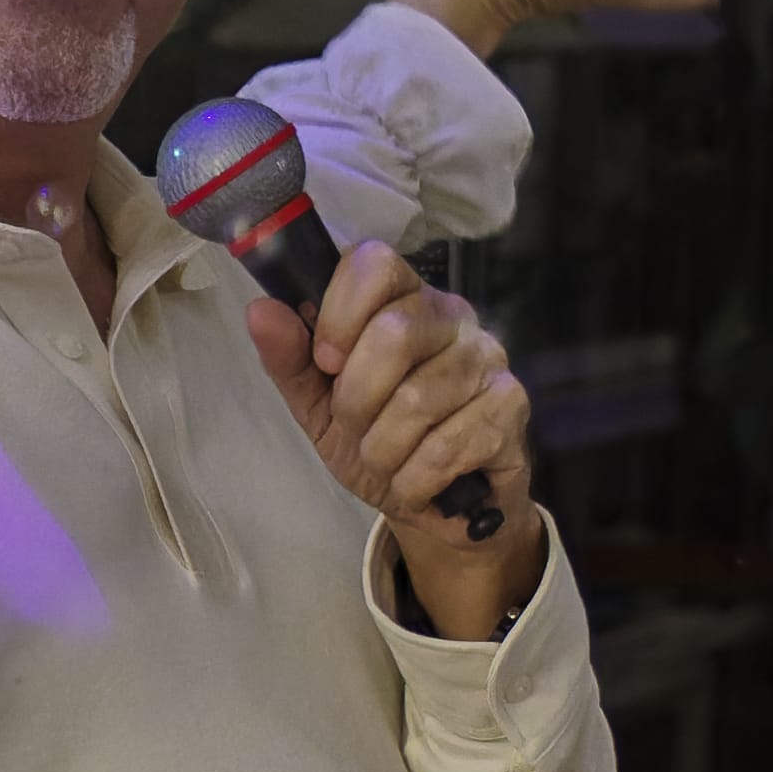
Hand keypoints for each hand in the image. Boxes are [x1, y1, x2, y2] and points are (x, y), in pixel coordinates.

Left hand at [254, 242, 552, 636]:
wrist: (436, 508)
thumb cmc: (378, 442)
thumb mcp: (318, 405)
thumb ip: (290, 358)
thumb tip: (260, 310)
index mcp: (401, 299)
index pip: (372, 262)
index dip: (338, 314)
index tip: (327, 362)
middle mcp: (452, 315)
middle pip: (392, 333)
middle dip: (356, 399)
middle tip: (357, 426)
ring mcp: (488, 357)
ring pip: (417, 399)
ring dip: (383, 449)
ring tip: (388, 459)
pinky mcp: (512, 406)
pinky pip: (447, 445)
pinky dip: (415, 477)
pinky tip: (418, 480)